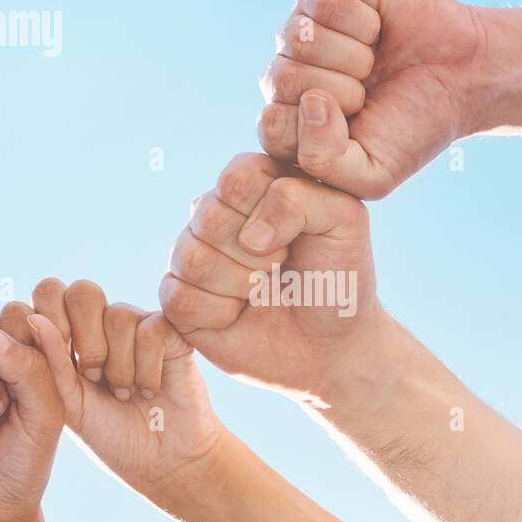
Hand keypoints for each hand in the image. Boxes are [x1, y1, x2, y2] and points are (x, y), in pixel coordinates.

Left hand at [24, 279, 228, 521]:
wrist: (160, 461)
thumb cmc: (109, 434)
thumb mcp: (69, 403)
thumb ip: (49, 362)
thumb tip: (33, 318)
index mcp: (70, 332)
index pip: (50, 292)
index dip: (53, 320)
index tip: (63, 363)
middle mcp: (103, 321)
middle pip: (84, 292)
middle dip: (87, 341)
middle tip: (93, 377)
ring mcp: (137, 324)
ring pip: (118, 315)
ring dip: (119, 366)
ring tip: (123, 393)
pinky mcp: (171, 333)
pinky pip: (151, 330)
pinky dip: (147, 367)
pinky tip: (149, 389)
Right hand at [160, 153, 379, 403]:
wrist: (330, 344)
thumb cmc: (337, 276)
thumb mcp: (345, 222)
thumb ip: (301, 199)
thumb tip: (249, 236)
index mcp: (252, 181)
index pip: (236, 177)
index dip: (268, 211)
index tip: (299, 235)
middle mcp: (214, 211)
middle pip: (209, 216)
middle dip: (259, 254)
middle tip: (282, 267)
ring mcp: (191, 252)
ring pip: (191, 258)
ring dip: (240, 284)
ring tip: (262, 290)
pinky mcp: (176, 295)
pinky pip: (178, 297)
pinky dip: (219, 313)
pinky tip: (238, 314)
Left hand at [258, 0, 487, 198]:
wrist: (463, 79)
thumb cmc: (412, 128)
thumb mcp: (373, 174)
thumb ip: (325, 163)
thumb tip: (310, 102)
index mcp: (288, 121)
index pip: (272, 128)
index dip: (319, 129)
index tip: (356, 126)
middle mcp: (287, 74)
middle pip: (282, 80)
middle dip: (341, 91)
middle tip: (368, 92)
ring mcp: (302, 33)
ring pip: (299, 39)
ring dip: (354, 56)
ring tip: (372, 62)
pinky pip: (324, 4)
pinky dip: (363, 21)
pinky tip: (376, 30)